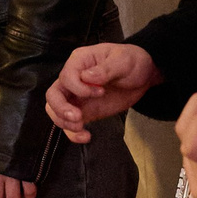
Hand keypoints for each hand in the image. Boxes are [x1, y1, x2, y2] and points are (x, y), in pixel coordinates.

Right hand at [45, 42, 160, 140]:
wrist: (143, 76)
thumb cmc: (131, 61)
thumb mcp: (123, 61)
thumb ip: (105, 69)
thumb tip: (86, 77)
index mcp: (79, 61)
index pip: (66, 77)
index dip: (78, 88)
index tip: (100, 92)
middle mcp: (73, 79)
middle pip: (53, 95)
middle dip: (61, 108)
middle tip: (78, 117)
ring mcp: (77, 96)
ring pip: (56, 111)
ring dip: (64, 122)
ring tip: (81, 127)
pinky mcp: (84, 111)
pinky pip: (70, 124)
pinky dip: (73, 133)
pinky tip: (86, 136)